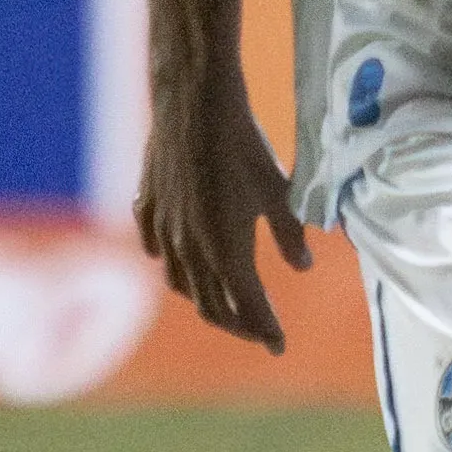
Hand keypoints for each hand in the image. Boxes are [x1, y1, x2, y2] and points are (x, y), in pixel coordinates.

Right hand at [134, 74, 308, 351]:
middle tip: (257, 331)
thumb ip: (290, 234)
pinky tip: (177, 260)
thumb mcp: (278, 191)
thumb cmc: (243, 146)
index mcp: (227, 253)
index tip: (279, 346)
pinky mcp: (147, 208)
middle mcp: (190, 251)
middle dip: (238, 325)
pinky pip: (156, 251)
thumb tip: (304, 266)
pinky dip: (171, 265)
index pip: (249, 308)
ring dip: (203, 300)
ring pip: (180, 284)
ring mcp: (163, 231)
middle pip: (212, 307)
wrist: (192, 105)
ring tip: (222, 302)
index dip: (266, 331)